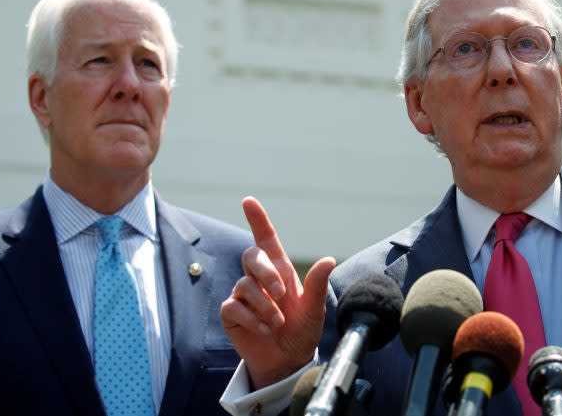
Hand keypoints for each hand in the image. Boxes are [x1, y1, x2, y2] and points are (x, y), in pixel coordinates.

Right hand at [221, 196, 335, 388]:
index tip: (248, 201)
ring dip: (265, 306)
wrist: (287, 360)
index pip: (265, 238)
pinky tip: (264, 329)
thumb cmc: (302, 331)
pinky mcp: (232, 312)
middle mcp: (259, 277)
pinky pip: (235, 307)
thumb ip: (317, 284)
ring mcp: (243, 294)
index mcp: (280, 270)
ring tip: (278, 322)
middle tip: (282, 293)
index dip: (257, 219)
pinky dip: (252, 319)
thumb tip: (329, 259)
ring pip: (245, 285)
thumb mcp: (314, 309)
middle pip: (252, 256)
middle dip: (266, 272)